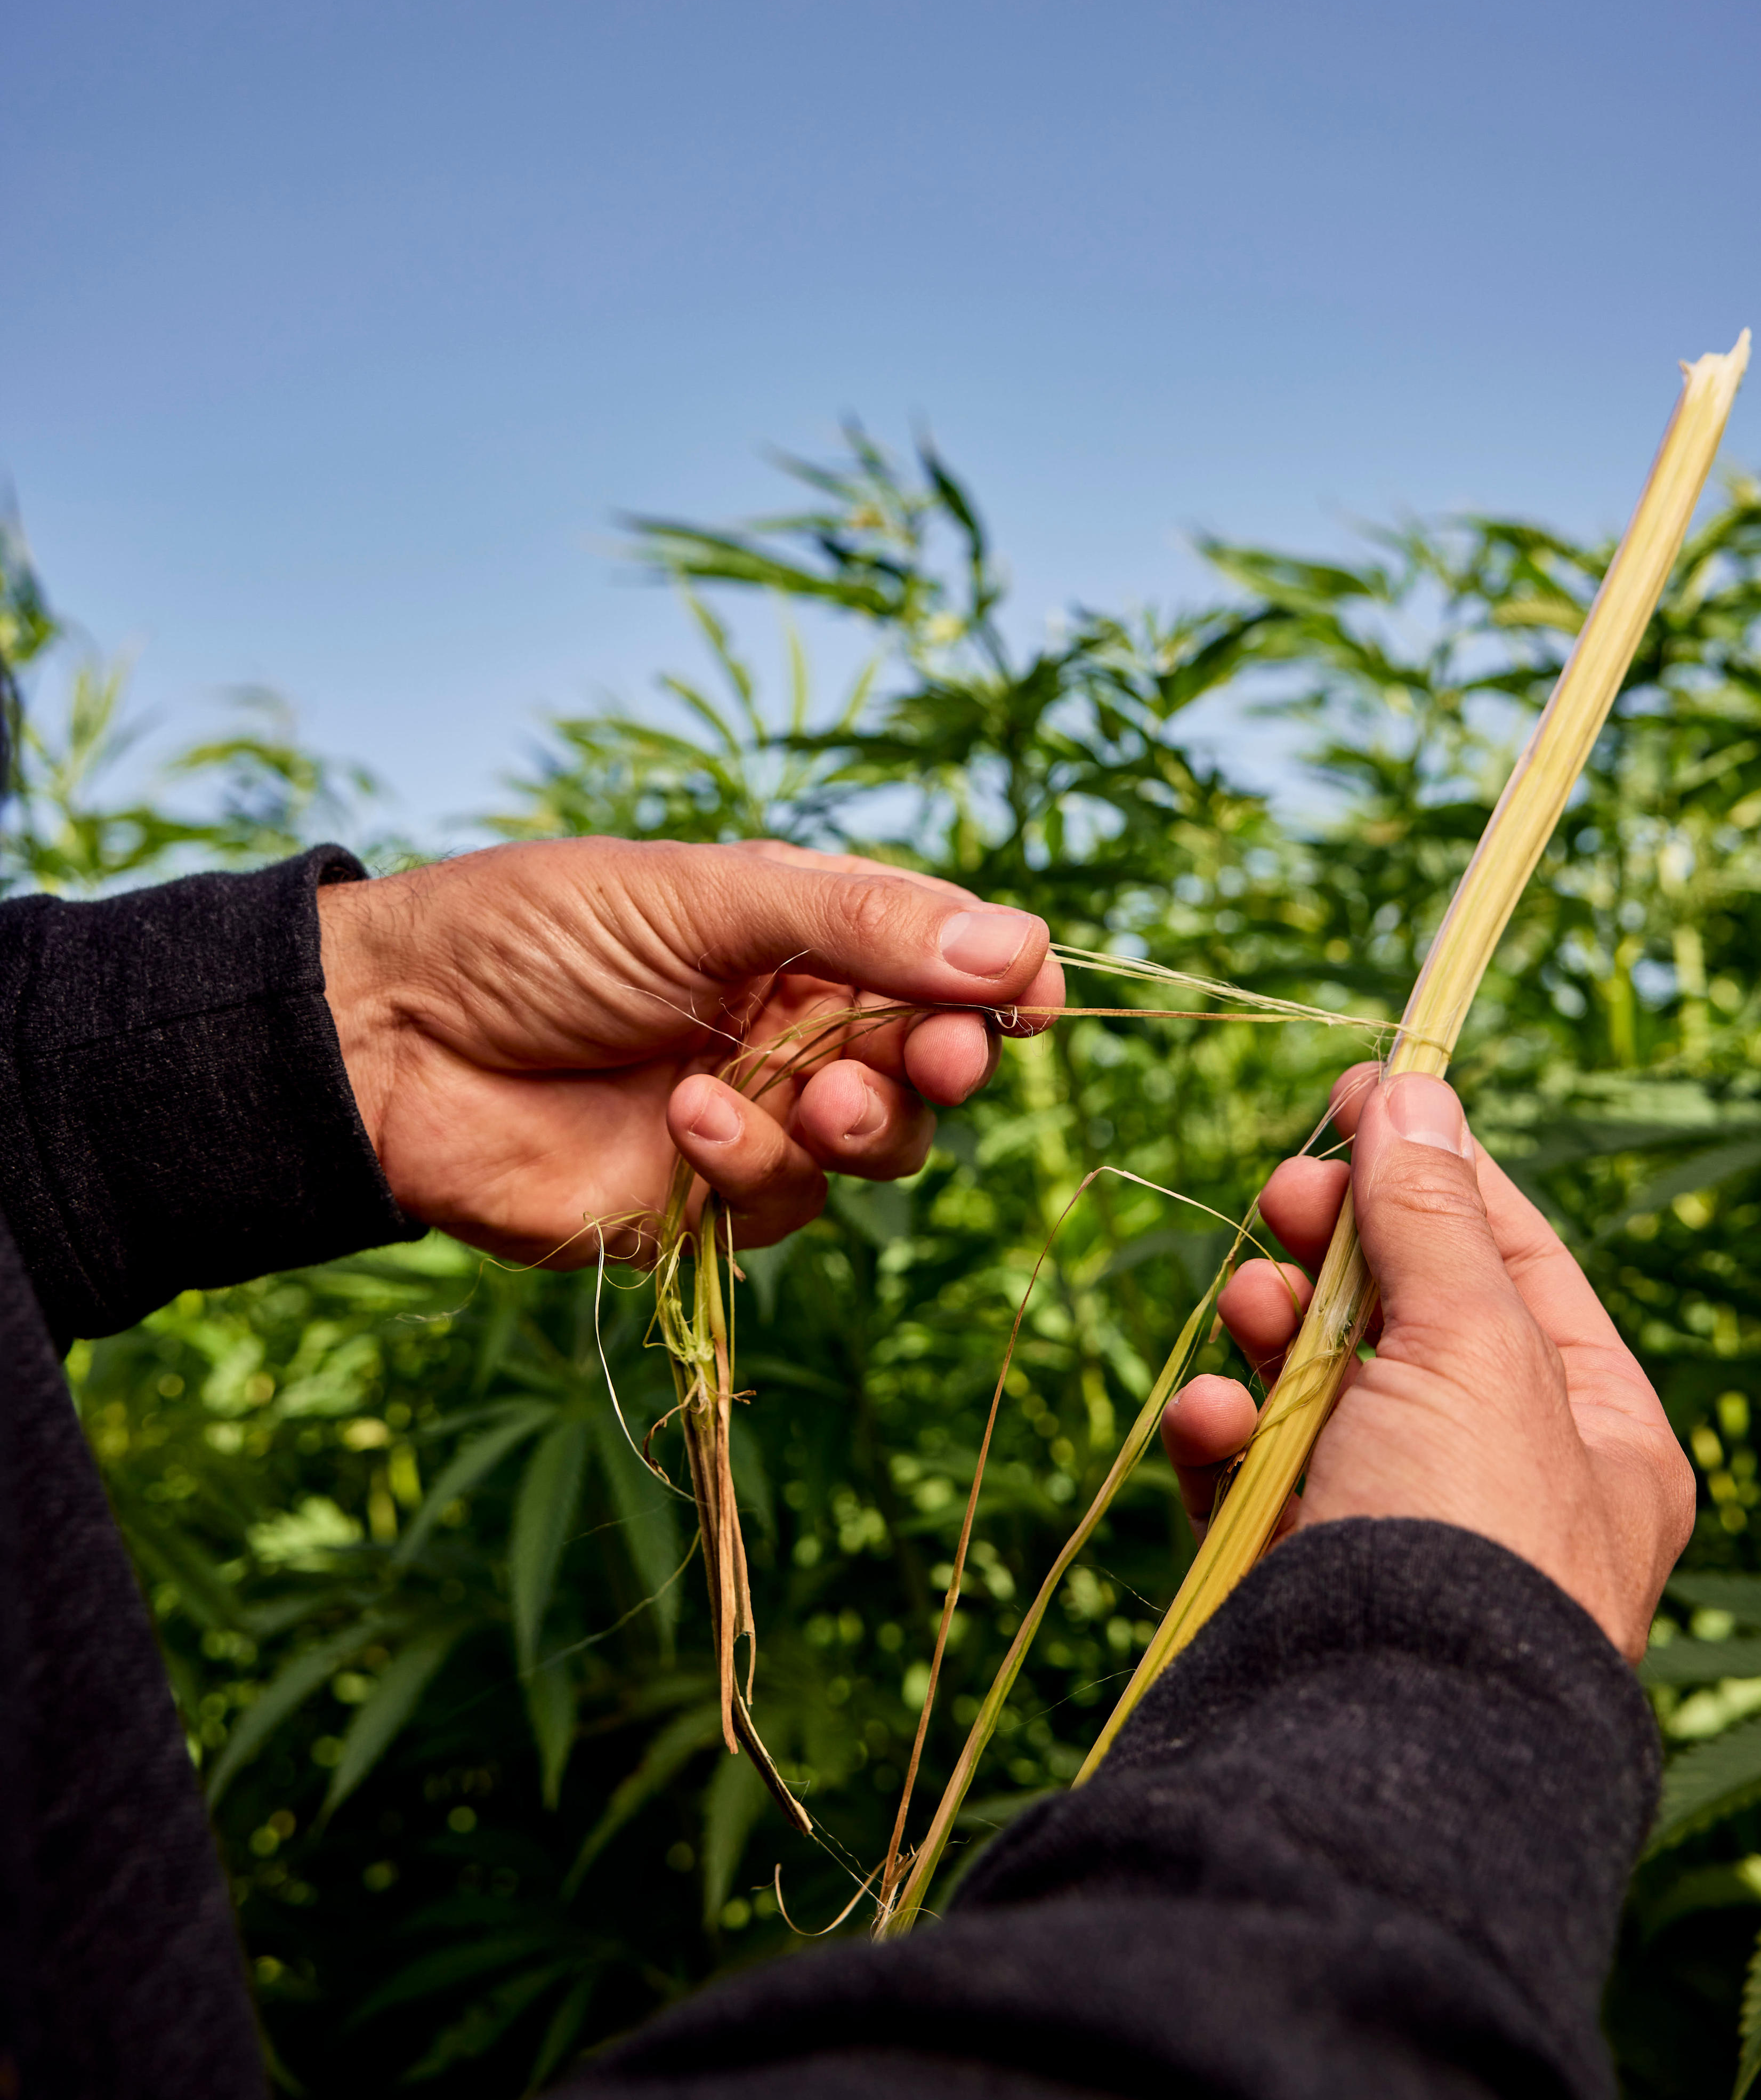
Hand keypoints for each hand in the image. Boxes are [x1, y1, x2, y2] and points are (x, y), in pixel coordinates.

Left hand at [318, 836, 1060, 1264]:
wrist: (390, 1039)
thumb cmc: (534, 932)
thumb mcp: (705, 896)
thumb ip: (859, 924)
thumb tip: (1018, 949)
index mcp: (800, 930)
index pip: (941, 960)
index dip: (997, 984)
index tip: (1032, 1004)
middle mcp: (792, 1024)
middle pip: (929, 1062)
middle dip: (939, 1062)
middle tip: (931, 1059)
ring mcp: (754, 1117)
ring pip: (875, 1146)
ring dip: (855, 1122)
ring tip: (802, 1091)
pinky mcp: (703, 1204)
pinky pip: (785, 1203)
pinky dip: (751, 1164)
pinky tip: (685, 1122)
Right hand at [1160, 1065, 1693, 1657]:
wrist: (1376, 1734)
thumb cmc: (1464, 1534)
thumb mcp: (1472, 1344)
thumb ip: (1434, 1215)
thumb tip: (1418, 1091)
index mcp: (1596, 1433)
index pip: (1513, 1258)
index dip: (1436, 1167)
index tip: (1361, 1091)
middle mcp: (1502, 1478)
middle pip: (1406, 1312)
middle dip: (1338, 1246)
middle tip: (1290, 1195)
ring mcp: (1393, 1528)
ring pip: (1316, 1379)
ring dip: (1273, 1328)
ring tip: (1251, 1309)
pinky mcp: (1293, 1573)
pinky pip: (1247, 1469)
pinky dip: (1221, 1429)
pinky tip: (1208, 1416)